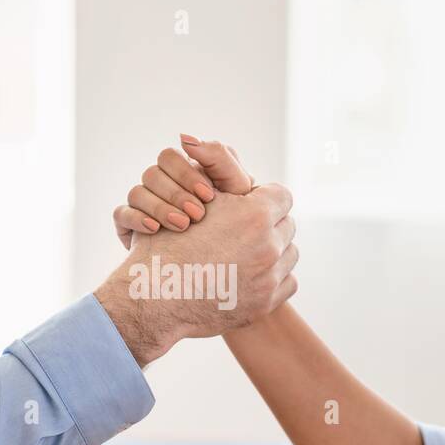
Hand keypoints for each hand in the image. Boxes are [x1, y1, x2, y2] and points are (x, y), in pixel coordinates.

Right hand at [96, 182, 297, 365]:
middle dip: (269, 225)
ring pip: (289, 254)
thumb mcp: (189, 198)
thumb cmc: (167, 245)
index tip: (250, 206)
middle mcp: (268, 245)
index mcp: (254, 214)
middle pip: (287, 224)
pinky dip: (272, 278)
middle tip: (245, 231)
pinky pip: (287, 282)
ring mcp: (269, 277)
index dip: (264, 197)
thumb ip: (214, 170)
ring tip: (247, 253)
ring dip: (274, 251)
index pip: (281, 195)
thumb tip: (203, 141)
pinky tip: (249, 275)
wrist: (155, 298)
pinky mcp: (266, 303)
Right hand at [114, 135, 255, 249]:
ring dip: (161, 207)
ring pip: (137, 192)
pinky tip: (156, 229)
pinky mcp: (129, 225)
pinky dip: (138, 218)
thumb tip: (185, 137)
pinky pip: (121, 213)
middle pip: (152, 173)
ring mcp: (143, 204)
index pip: (170, 157)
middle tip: (198, 214)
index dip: (186, 173)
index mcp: (183, 170)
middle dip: (176, 193)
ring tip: (183, 225)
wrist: (224, 265)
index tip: (210, 195)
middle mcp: (160, 184)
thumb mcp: (237, 189)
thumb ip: (220, 157)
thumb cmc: (238, 223)